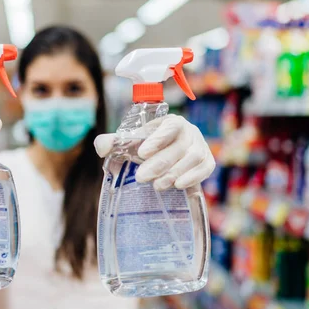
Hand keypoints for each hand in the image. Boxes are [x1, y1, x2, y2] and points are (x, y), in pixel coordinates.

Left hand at [94, 114, 214, 189]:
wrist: (168, 158)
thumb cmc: (148, 148)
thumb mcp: (131, 143)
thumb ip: (114, 143)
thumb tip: (101, 146)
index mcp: (171, 122)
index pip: (168, 127)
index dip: (157, 139)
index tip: (142, 153)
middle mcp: (189, 132)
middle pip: (178, 147)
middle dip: (159, 164)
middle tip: (141, 177)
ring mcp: (201, 146)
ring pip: (192, 158)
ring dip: (174, 173)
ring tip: (157, 185)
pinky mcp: (207, 162)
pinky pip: (205, 168)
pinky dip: (193, 177)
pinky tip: (179, 185)